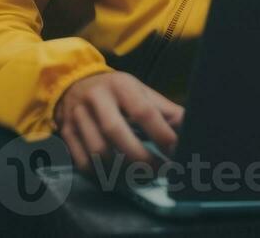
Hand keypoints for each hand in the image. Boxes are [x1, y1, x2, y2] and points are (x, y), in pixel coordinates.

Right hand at [55, 71, 183, 171]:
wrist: (73, 83)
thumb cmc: (116, 91)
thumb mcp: (140, 91)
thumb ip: (165, 110)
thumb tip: (192, 127)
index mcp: (120, 85)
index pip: (142, 111)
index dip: (160, 133)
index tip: (175, 151)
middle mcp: (96, 98)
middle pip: (115, 132)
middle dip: (139, 157)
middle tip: (158, 171)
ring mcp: (77, 116)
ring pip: (97, 151)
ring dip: (121, 170)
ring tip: (140, 176)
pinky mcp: (66, 134)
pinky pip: (83, 162)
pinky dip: (101, 175)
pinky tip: (117, 177)